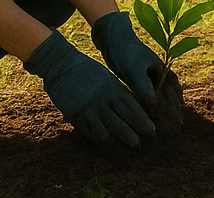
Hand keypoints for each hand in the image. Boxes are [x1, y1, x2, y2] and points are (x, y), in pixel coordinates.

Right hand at [24, 31, 156, 146]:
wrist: (62, 65)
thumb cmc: (88, 70)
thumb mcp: (108, 78)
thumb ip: (118, 93)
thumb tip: (132, 109)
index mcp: (114, 89)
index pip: (133, 109)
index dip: (142, 122)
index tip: (151, 131)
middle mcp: (103, 101)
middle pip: (122, 124)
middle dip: (132, 138)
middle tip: (139, 146)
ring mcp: (88, 110)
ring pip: (106, 134)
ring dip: (115, 142)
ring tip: (122, 147)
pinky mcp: (75, 116)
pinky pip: (89, 134)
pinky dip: (98, 139)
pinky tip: (105, 142)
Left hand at [92, 11, 183, 127]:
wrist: (113, 38)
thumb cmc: (125, 53)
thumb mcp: (134, 71)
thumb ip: (144, 87)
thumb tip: (154, 104)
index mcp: (162, 69)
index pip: (173, 91)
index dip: (176, 106)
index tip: (178, 120)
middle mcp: (158, 73)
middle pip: (169, 94)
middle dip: (173, 109)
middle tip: (177, 125)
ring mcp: (148, 76)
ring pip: (159, 96)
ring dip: (163, 109)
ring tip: (167, 123)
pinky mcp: (138, 79)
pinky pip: (148, 95)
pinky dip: (151, 106)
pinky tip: (148, 115)